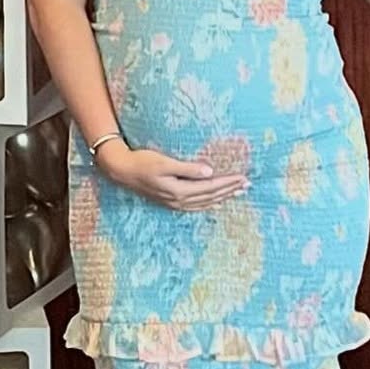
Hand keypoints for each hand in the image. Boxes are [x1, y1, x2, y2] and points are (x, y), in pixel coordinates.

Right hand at [99, 143, 246, 211]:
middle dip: (230, 190)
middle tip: (247, 184)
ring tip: (237, 192)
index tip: (243, 176)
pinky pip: (197, 205)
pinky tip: (216, 200)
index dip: (228, 182)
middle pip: (211, 197)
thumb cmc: (142, 162)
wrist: (122, 171)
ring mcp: (175, 203)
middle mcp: (179, 200)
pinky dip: (210, 202)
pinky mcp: (171, 201)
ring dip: (223, 197)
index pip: (211, 187)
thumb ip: (187, 168)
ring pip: (206, 203)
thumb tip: (209, 171)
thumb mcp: (164, 162)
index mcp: (179, 191)